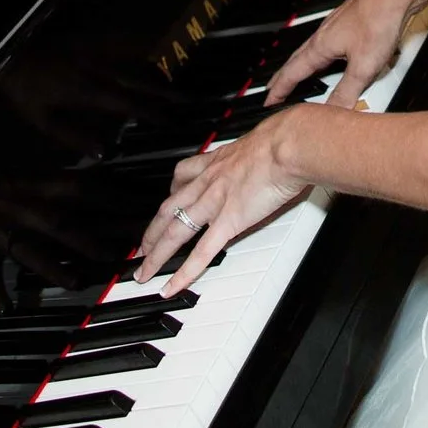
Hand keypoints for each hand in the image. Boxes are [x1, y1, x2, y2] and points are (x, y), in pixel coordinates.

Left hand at [133, 110, 312, 292]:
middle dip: (152, 230)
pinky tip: (172, 286)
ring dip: (155, 255)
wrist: (286, 146)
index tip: (168, 200)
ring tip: (144, 272)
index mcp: (218, 161)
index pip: (184, 174)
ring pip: (174, 232)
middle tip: (142, 246)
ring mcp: (214, 203)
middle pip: (169, 208)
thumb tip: (273, 156)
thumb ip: (260, 152)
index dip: (172, 191)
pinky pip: (201, 252)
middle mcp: (209, 181)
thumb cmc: (284, 141)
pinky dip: (184, 273)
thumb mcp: (262, 142)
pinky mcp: (227, 221)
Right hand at [263, 0, 427, 106]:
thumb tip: (333, 112)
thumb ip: (347, 91)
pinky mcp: (350, 22)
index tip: (268, 101)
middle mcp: (324, 34)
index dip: (280, 90)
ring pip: (311, 50)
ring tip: (297, 75)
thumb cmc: (379, 21)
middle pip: (296, 59)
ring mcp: (336, 26)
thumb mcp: (363, 66)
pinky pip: (325, 43)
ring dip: (300, 65)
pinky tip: (330, 57)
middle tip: (274, 89)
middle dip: (284, 77)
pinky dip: (318, 55)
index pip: (292, 73)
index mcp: (321, 46)